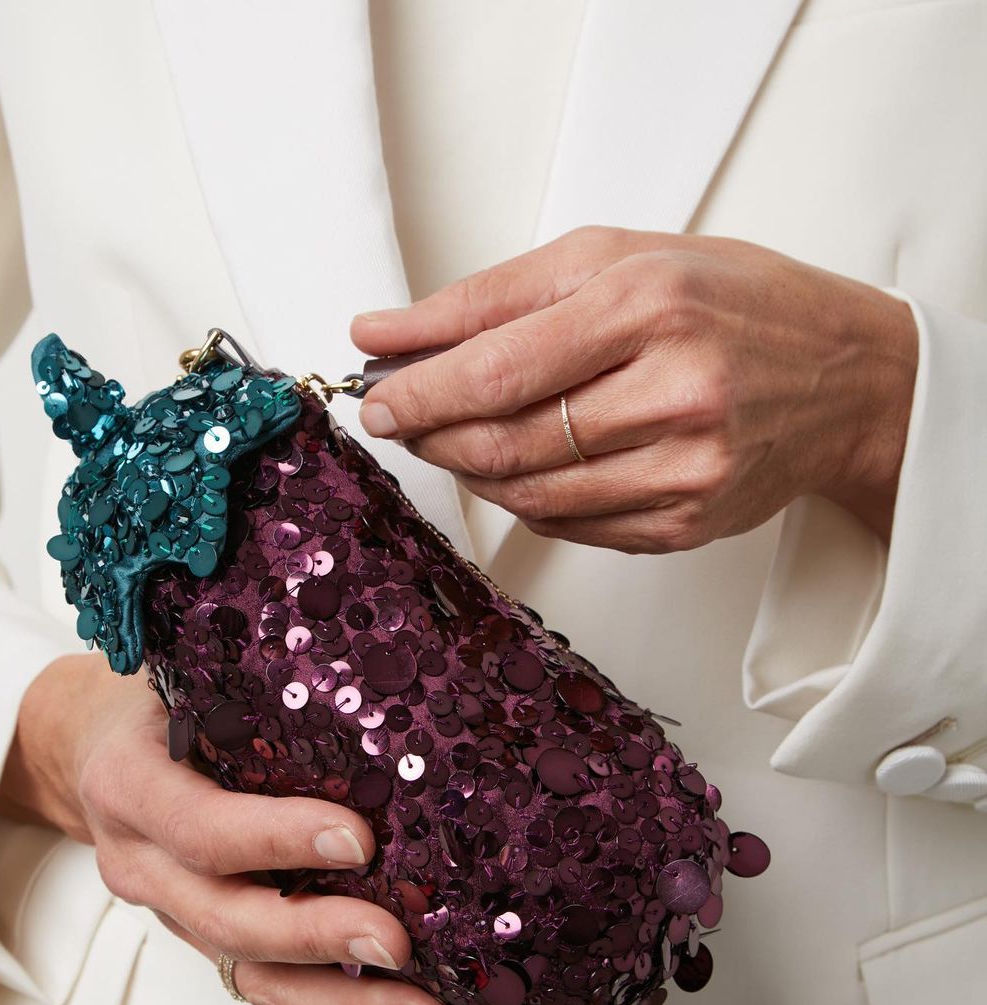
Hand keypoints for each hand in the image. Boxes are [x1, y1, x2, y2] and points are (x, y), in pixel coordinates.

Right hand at [0, 654, 449, 1004]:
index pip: (199, 826)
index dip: (276, 839)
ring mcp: (174, 913)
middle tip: (397, 941)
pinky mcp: (207, 940)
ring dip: (341, 1001)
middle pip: (226, 919)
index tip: (358, 839)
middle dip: (316, 937)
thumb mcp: (180, 676)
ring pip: (250, 974)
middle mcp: (143, 864)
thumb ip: (242, 689)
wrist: (92, 751)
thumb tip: (372, 682)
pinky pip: (267, 987)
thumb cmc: (155, 703)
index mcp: (129, 787)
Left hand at [352, 226, 918, 548]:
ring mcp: (683, 471)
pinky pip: (571, 527)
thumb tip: (385, 332)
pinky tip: (520, 465)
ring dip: (472, 469)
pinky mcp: (685, 524)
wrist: (846, 378)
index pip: (496, 368)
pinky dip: (525, 499)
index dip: (419, 391)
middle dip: (433, 434)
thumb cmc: (731, 304)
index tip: (377, 394)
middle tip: (403, 418)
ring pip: (530, 494)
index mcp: (648, 306)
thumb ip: (494, 296)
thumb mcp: (617, 259)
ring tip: (458, 436)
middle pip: (504, 441)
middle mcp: (671, 394)